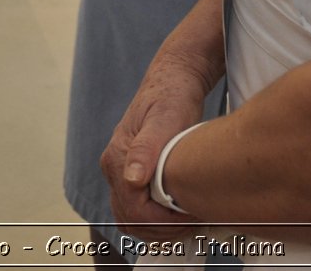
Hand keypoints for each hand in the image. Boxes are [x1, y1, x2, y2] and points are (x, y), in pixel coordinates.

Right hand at [102, 48, 212, 240]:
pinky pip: (138, 210)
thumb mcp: (165, 119)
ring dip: (160, 230)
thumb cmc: (172, 96)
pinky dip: (158, 222)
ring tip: (191, 222)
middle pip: (130, 220)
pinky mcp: (133, 174)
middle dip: (163, 231)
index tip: (194, 218)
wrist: (174, 80)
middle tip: (196, 224)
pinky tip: (182, 215)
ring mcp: (122, 172)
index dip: (164, 222)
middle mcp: (114, 167)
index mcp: (117, 157)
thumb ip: (146, 148)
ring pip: (132, 220)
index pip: (133, 210)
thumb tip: (132, 179)